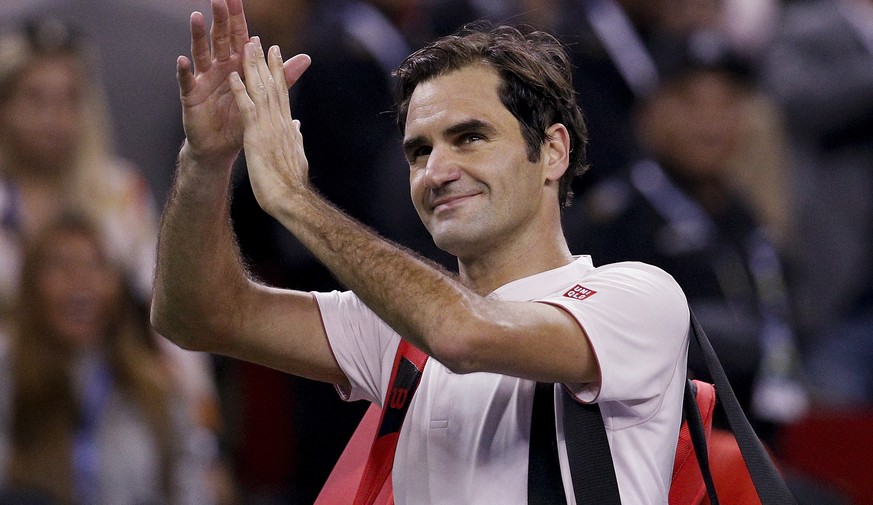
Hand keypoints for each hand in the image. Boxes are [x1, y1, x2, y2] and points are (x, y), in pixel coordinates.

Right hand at [176, 0, 308, 163]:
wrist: (222, 147)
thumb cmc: (242, 120)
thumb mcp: (265, 97)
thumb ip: (282, 77)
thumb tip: (306, 58)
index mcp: (237, 65)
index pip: (239, 37)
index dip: (238, 18)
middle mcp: (218, 67)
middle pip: (220, 38)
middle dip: (220, 19)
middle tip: (220, 0)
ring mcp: (203, 79)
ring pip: (200, 53)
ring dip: (198, 35)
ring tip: (197, 17)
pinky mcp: (191, 95)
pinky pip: (187, 81)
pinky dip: (184, 70)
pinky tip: (183, 59)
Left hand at [229, 40, 310, 215]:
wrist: (290, 198)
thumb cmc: (292, 183)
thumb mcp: (297, 155)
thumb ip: (296, 137)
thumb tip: (297, 125)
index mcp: (288, 127)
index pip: (282, 94)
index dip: (278, 73)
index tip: (275, 55)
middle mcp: (280, 122)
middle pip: (272, 86)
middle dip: (265, 62)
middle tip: (259, 41)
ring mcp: (269, 128)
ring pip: (261, 91)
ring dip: (252, 68)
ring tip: (246, 47)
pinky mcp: (257, 136)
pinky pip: (247, 108)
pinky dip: (241, 91)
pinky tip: (234, 76)